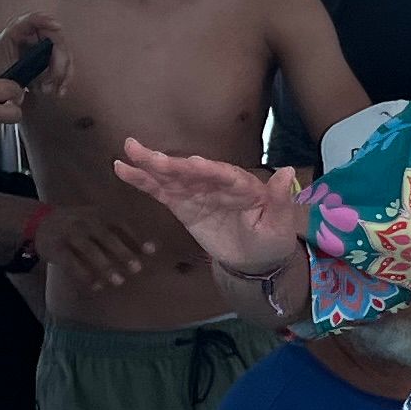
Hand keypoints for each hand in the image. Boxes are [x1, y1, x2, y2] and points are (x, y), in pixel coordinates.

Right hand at [115, 137, 306, 279]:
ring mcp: (197, 192)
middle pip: (192, 170)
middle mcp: (217, 183)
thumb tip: (287, 172)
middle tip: (145, 153)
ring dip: (149, 165)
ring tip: (128, 151)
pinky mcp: (182, 203)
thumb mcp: (280, 224)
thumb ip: (279, 199)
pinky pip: (161, 191)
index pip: (225, 176)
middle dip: (170, 163)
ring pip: (172, 176)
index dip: (209, 171)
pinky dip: (142, 181)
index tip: (193, 165)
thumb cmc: (271, 238)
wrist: (255, 258)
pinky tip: (123, 169)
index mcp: (243, 185)